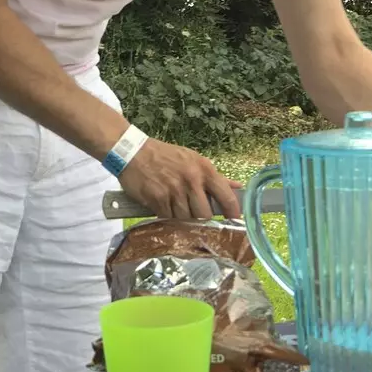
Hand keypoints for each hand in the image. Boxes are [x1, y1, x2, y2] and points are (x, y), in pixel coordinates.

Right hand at [118, 138, 241, 219]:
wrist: (133, 152)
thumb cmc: (165, 156)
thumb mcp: (193, 160)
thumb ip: (215, 177)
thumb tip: (237, 187)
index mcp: (204, 169)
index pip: (226, 196)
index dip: (233, 212)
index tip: (234, 220)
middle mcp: (191, 180)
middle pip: (205, 214)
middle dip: (201, 218)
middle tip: (195, 215)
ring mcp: (174, 190)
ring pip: (186, 219)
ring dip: (182, 218)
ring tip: (177, 209)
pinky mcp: (157, 199)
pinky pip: (168, 218)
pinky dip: (167, 217)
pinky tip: (164, 207)